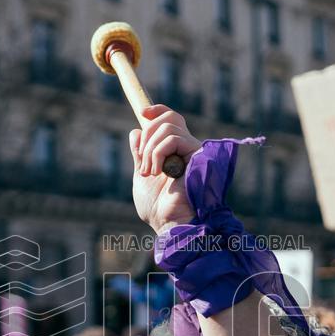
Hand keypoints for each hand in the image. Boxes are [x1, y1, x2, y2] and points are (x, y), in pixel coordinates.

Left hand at [129, 105, 199, 233]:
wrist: (169, 224)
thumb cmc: (157, 208)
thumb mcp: (142, 175)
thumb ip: (141, 154)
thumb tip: (136, 131)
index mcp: (176, 153)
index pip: (172, 120)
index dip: (158, 111)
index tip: (143, 113)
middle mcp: (188, 149)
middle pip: (171, 117)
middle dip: (148, 133)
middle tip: (142, 161)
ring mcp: (194, 151)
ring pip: (167, 128)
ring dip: (150, 150)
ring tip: (148, 172)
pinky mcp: (198, 155)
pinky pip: (172, 139)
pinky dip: (157, 153)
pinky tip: (157, 172)